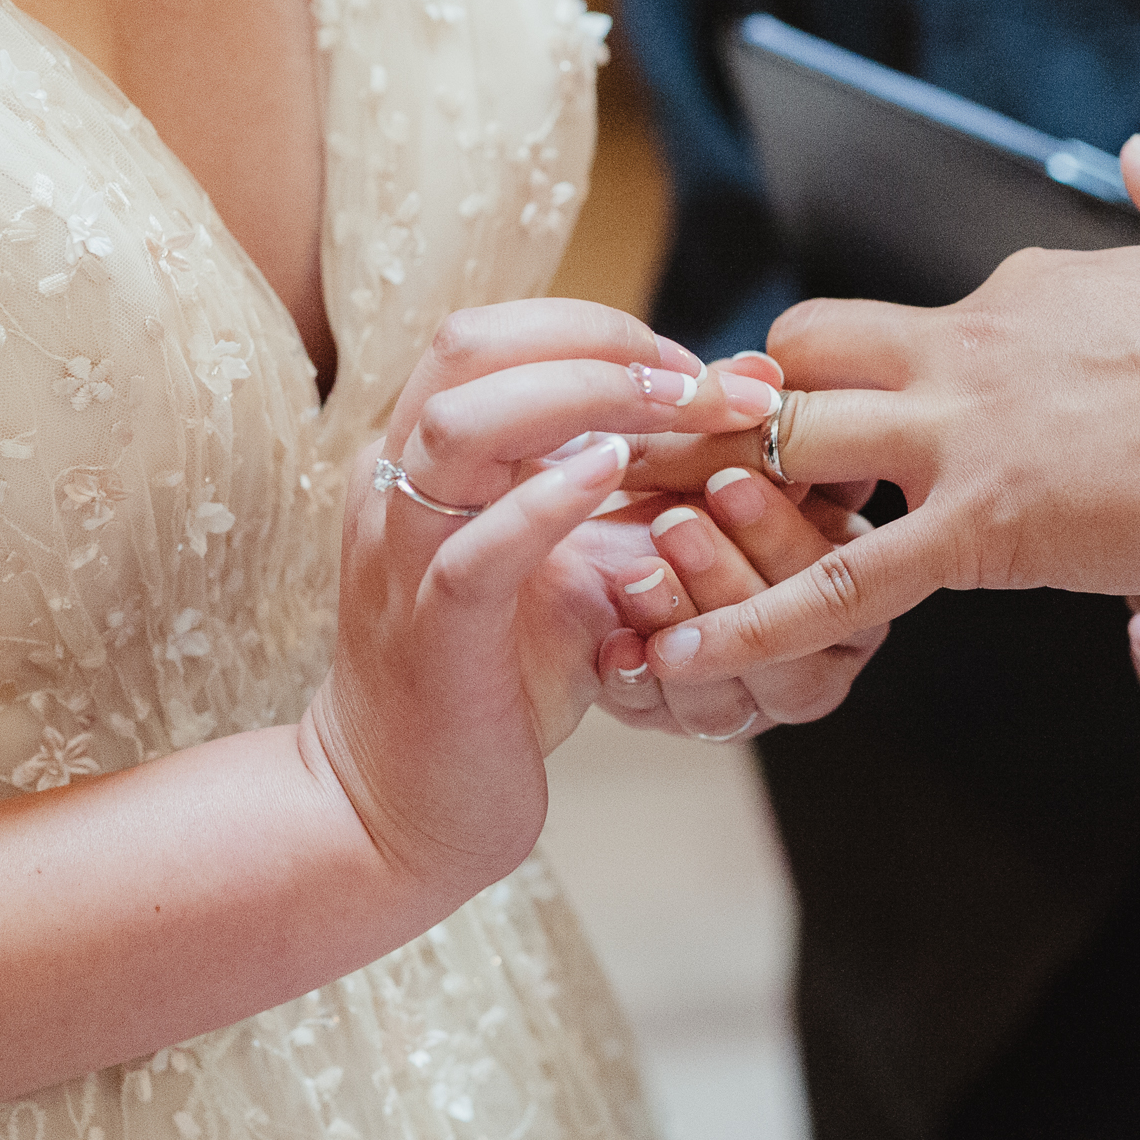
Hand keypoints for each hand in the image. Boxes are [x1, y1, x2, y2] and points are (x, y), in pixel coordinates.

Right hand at [305, 302, 779, 891]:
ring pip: (460, 427)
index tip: (692, 369)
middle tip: (701, 380)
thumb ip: (640, 479)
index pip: (494, 335)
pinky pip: (475, 551)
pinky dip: (543, 502)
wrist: (401, 810)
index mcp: (425, 461)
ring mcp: (403, 558)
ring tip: (675, 411)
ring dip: (582, 398)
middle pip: (469, 348)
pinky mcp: (431, 635)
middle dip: (597, 341)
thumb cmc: (494, 679)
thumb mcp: (575, 561)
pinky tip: (610, 478)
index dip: (598, 329)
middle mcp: (398, 489)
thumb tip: (741, 389)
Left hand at [574, 354, 883, 739]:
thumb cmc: (673, 481)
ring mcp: (764, 696)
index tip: (725, 482)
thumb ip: (745, 422)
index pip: (838, 565)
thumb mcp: (710, 449)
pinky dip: (646, 684)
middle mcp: (824, 646)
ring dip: (696, 627)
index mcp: (849, 568)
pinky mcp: (696, 722)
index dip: (783, 527)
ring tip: (636, 579)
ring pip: (754, 691)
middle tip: (675, 527)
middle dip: (737, 578)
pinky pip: (682, 719)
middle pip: (806, 640)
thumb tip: (756, 366)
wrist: (580, 550)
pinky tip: (612, 650)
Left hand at [635, 137, 1139, 687]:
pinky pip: (841, 577)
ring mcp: (971, 433)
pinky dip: (753, 618)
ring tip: (658, 555)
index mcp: (1025, 294)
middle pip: (798, 361)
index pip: (886, 328)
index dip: (841, 382)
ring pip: (790, 448)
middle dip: (746, 416)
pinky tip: (683, 649)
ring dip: (725, 500)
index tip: (820, 432)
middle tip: (707, 481)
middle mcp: (972, 349)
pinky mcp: (991, 524)